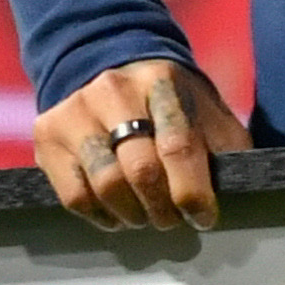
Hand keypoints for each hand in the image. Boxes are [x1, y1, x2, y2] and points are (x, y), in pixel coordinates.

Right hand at [35, 58, 251, 233]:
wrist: (105, 65)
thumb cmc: (168, 101)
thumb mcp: (205, 111)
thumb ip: (223, 147)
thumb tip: (236, 195)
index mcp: (161, 82)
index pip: (178, 146)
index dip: (193, 192)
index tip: (203, 216)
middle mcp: (112, 92)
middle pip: (141, 171)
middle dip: (163, 209)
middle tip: (173, 219)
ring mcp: (74, 112)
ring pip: (106, 185)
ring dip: (134, 215)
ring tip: (147, 216)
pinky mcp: (47, 135)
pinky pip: (75, 195)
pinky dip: (101, 216)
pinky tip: (117, 213)